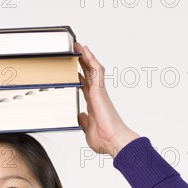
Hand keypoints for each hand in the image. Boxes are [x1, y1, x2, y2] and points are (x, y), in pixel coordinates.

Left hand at [75, 42, 139, 157]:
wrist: (113, 141)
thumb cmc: (104, 139)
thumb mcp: (87, 129)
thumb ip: (84, 121)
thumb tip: (80, 116)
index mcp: (93, 104)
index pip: (84, 86)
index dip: (79, 76)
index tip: (73, 69)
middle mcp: (97, 96)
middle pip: (88, 74)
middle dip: (81, 62)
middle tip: (74, 51)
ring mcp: (99, 92)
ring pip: (93, 69)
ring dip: (86, 57)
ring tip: (79, 46)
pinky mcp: (100, 91)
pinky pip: (97, 71)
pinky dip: (92, 60)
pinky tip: (86, 51)